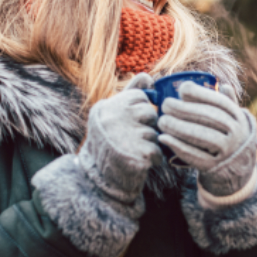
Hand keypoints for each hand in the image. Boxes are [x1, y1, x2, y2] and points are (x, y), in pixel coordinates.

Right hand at [79, 74, 162, 203]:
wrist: (98, 180)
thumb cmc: (110, 143)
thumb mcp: (114, 114)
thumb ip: (131, 93)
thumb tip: (148, 76)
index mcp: (107, 107)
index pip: (140, 96)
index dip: (141, 110)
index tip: (129, 122)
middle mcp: (113, 119)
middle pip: (150, 113)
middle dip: (147, 127)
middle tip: (132, 138)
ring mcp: (123, 137)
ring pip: (155, 133)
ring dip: (150, 144)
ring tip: (133, 151)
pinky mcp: (136, 155)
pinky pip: (158, 151)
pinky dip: (154, 158)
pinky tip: (140, 162)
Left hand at [157, 81, 256, 196]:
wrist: (237, 170)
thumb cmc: (229, 137)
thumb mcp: (234, 120)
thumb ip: (228, 103)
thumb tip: (223, 84)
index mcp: (239, 118)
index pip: (220, 102)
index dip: (200, 94)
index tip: (182, 89)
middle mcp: (237, 134)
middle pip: (209, 118)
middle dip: (184, 109)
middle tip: (165, 105)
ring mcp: (227, 151)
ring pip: (201, 136)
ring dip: (178, 127)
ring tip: (162, 121)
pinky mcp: (214, 167)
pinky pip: (194, 156)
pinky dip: (177, 146)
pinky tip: (164, 138)